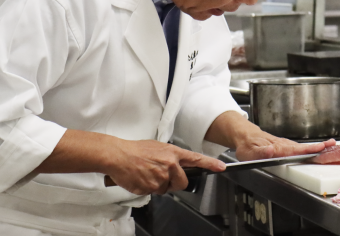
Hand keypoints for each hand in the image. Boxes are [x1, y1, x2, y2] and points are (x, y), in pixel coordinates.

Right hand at [105, 139, 225, 194]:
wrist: (118, 155)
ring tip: (147, 173)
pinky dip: (148, 188)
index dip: (210, 164)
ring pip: (166, 189)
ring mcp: (161, 177)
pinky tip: (141, 178)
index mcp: (173, 153)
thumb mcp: (158, 148)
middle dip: (174, 183)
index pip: (196, 159)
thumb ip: (170, 157)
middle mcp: (170, 164)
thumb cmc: (136, 150)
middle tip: (161, 175)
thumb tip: (176, 165)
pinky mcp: (151, 187)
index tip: (221, 167)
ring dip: (158, 185)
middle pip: (182, 182)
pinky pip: (154, 192)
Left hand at [234, 129, 335, 161]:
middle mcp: (283, 145)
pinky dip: (310, 147)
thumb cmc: (247, 145)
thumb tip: (272, 151)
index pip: (296, 150)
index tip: (321, 148)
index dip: (309, 149)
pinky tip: (317, 148)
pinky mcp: (285, 146)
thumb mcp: (250, 152)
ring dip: (317, 146)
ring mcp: (285, 144)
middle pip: (304, 146)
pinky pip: (300, 147)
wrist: (244, 136)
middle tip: (333, 144)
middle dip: (319, 146)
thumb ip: (261, 152)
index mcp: (277, 148)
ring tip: (330, 145)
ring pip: (303, 146)